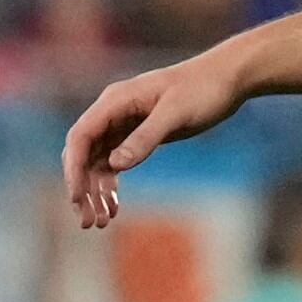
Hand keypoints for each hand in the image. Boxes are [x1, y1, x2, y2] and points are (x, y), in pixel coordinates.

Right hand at [60, 51, 247, 228]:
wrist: (227, 79)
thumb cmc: (203, 90)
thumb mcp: (176, 114)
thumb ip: (146, 137)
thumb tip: (115, 165)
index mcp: (115, 100)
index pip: (81, 136)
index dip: (74, 168)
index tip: (76, 198)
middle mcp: (113, 111)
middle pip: (84, 153)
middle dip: (82, 187)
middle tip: (87, 221)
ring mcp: (123, 123)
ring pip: (97, 161)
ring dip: (94, 191)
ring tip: (99, 222)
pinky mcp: (137, 133)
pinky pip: (114, 161)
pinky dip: (111, 184)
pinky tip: (114, 206)